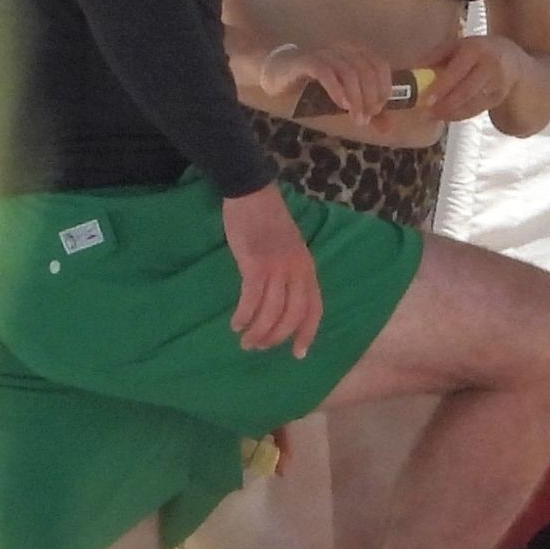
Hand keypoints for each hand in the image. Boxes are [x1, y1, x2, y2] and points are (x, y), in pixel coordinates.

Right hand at [223, 182, 322, 357]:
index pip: (314, 309)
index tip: (298, 354)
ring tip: (246, 342)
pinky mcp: (256, 265)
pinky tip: (236, 323)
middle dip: (276, 337)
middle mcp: (298, 272)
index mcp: (308, 269)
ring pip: (272, 312)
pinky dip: (244, 316)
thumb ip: (290, 273)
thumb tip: (282, 302)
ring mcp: (278, 268)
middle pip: (292, 316)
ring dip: (258, 332)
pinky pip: (252, 299)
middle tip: (259, 347)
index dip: (307, 334)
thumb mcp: (289, 249)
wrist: (252, 194)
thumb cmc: (268, 221)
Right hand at [262, 41, 393, 126]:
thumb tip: (389, 128)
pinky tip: (341, 105)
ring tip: (356, 118)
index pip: (379, 64)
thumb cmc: (313, 86)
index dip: (384, 87)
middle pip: (366, 70)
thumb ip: (366, 110)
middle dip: (370, 97)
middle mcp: (342, 48)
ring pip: (349, 72)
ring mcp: (324, 53)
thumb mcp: (343, 98)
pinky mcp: (306, 61)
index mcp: (355, 52)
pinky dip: (337, 90)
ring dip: (356, 98)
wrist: (278, 74)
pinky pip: (326, 72)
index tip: (379, 109)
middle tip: (366, 118)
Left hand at [420, 35, 523, 122]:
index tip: (426, 99)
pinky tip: (447, 116)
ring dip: (451, 113)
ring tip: (434, 116)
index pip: (457, 71)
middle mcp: (489, 65)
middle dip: (446, 104)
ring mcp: (497, 83)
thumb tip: (413, 67)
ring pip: (471, 103)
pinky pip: (476, 109)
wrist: (512, 59)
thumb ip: (437, 55)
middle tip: (428, 113)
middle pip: (466, 91)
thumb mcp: (458, 45)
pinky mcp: (498, 97)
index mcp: (475, 49)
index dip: (442, 87)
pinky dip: (460, 114)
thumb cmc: (476, 52)